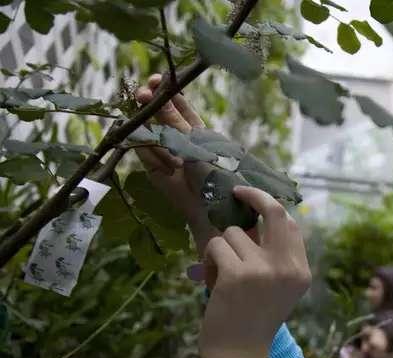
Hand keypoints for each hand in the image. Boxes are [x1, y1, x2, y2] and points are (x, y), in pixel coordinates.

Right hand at [134, 73, 217, 257]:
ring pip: (147, 130)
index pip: (175, 100)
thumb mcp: (195, 142)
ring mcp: (161, 149)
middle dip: (149, 102)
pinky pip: (142, 151)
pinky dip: (151, 156)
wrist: (210, 206)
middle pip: (156, 110)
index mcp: (193, 125)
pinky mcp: (151, 166)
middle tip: (142, 96)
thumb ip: (174, 120)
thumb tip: (157, 93)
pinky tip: (168, 168)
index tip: (155, 80)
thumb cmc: (212, 172)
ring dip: (157, 139)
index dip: (164, 89)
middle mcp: (175, 134)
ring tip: (176, 160)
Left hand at [199, 186, 310, 357]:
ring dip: (221, 250)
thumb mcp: (277, 289)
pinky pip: (216, 246)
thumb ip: (274, 258)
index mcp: (301, 272)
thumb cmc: (252, 322)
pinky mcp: (237, 274)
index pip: (291, 224)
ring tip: (221, 277)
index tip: (253, 197)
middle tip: (236, 191)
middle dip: (252, 195)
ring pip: (233, 234)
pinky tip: (212, 283)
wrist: (239, 355)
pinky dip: (209, 262)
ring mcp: (264, 270)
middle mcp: (288, 268)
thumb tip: (252, 218)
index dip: (271, 205)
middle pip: (274, 212)